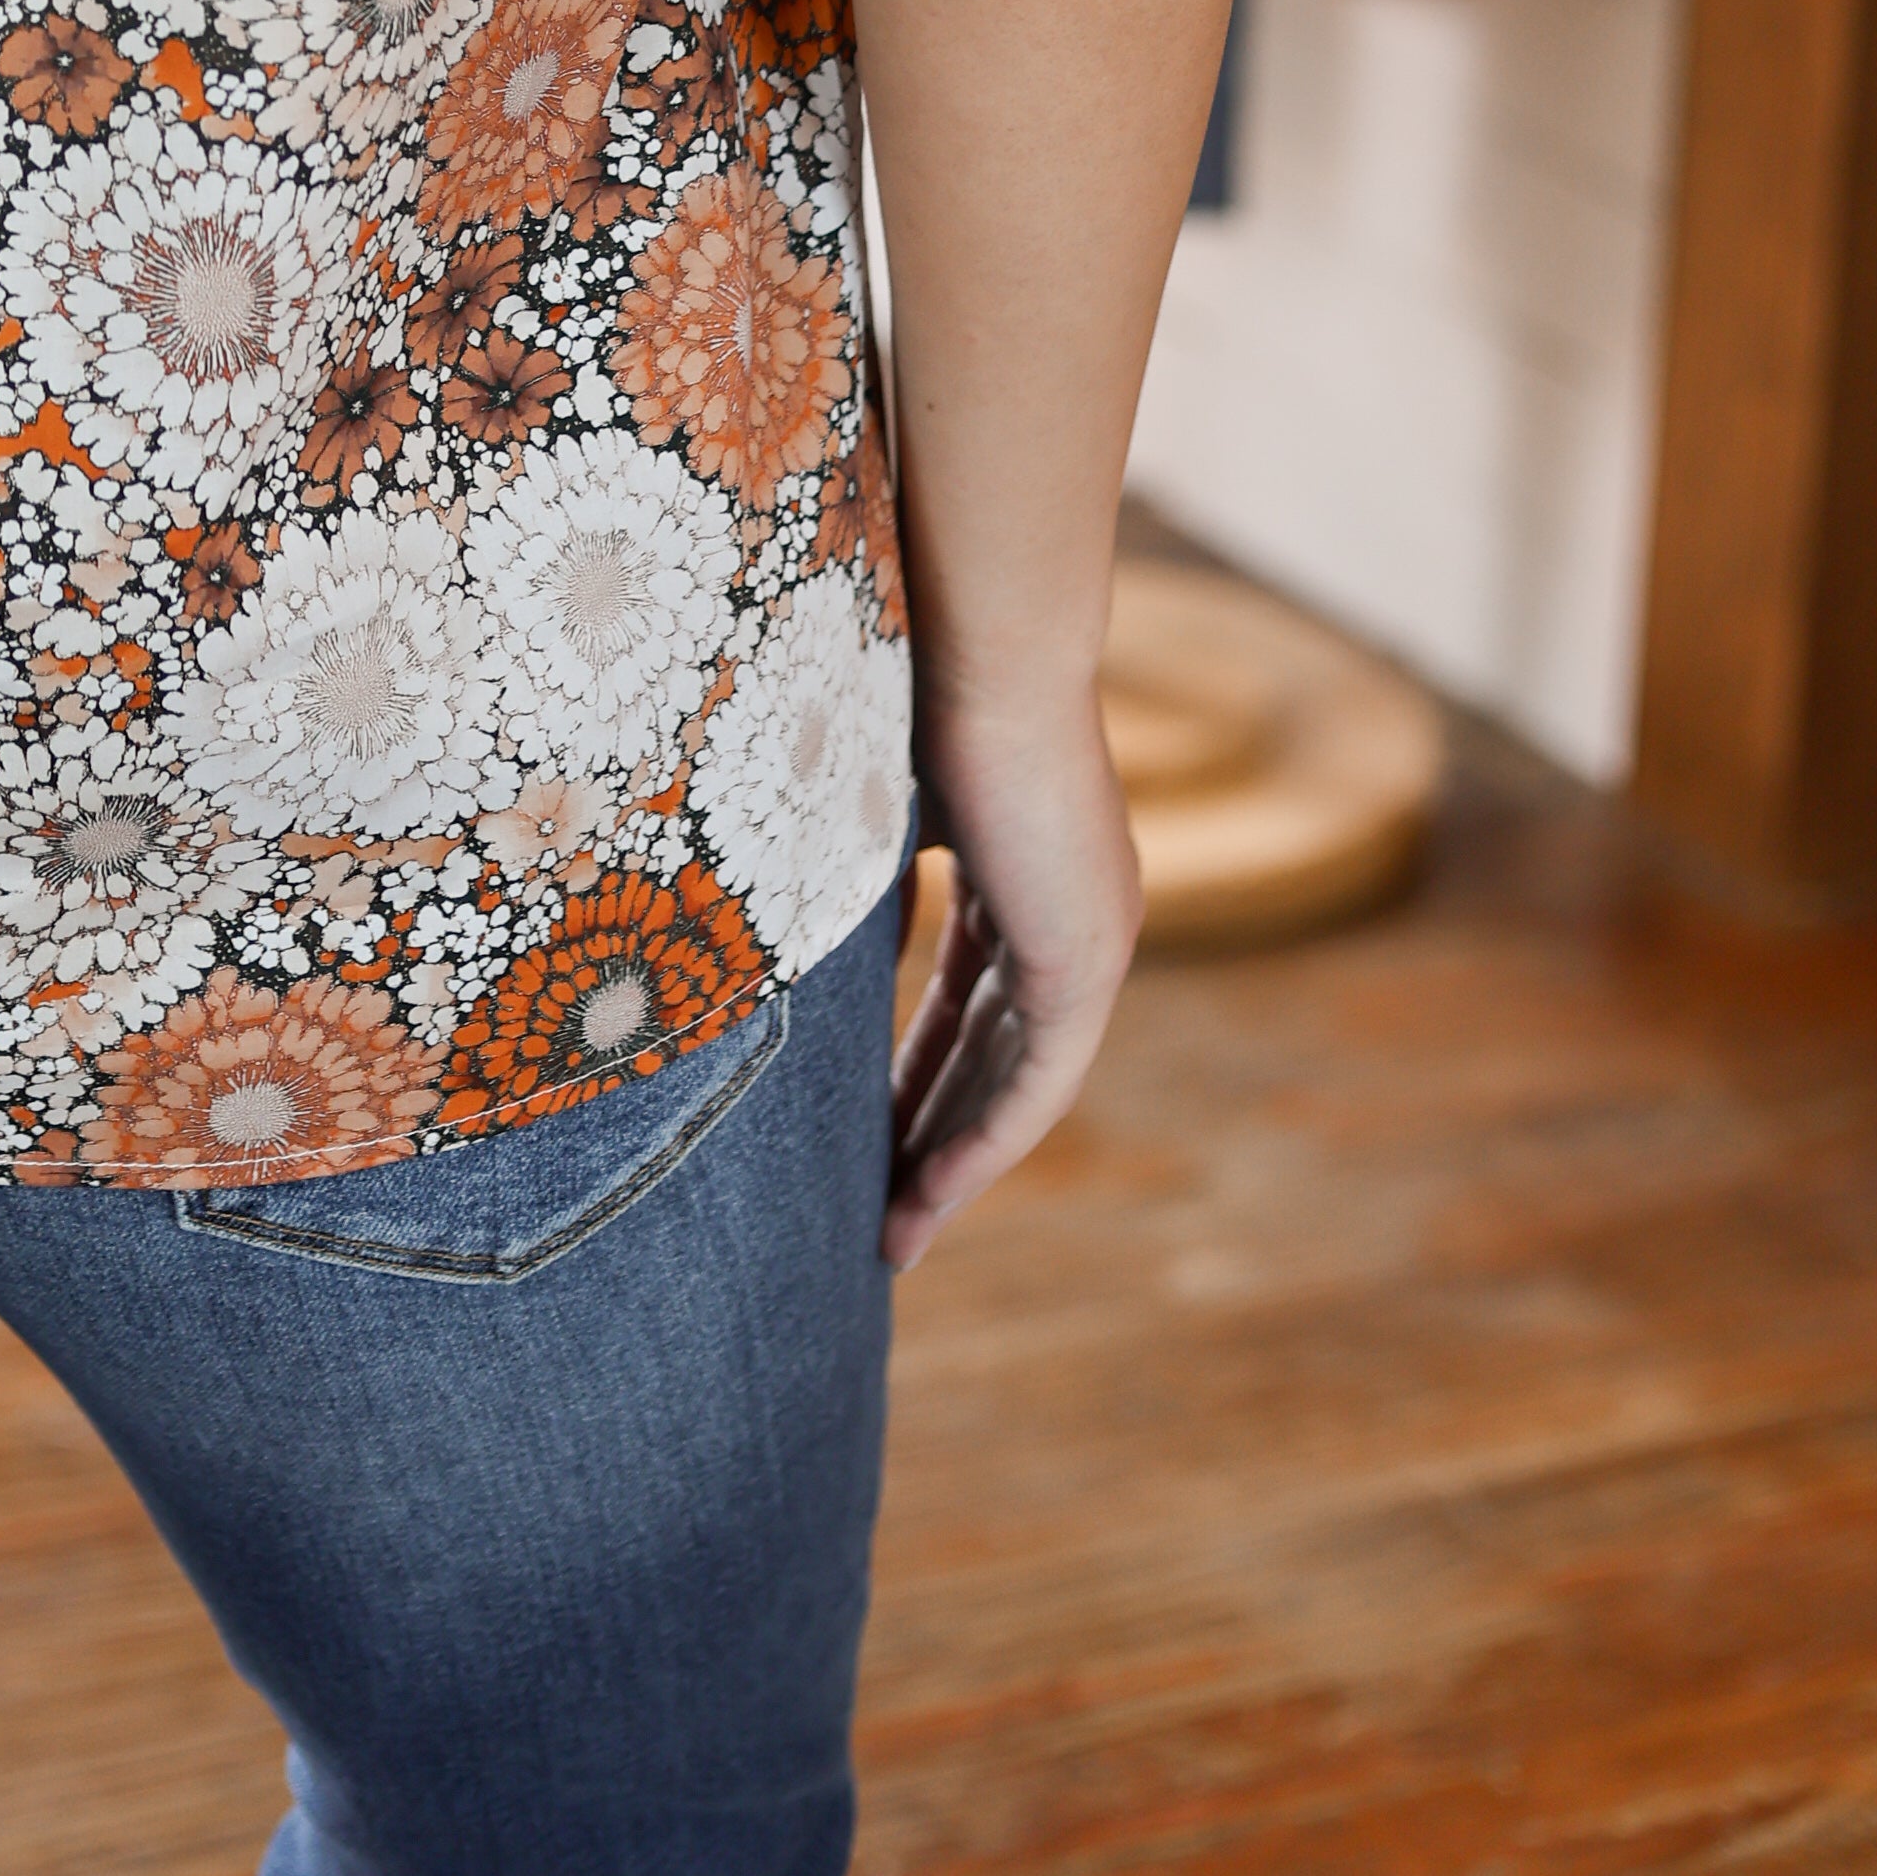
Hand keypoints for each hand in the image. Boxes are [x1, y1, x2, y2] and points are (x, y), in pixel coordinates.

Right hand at [883, 665, 1143, 1271]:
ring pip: (1016, 1084)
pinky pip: (1037, 1081)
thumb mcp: (864, 802)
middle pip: (992, 1058)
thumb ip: (847, 877)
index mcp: (1021, 872)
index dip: (913, 1074)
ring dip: (955, 1163)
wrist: (979, 638)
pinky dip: (983, 1141)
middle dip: (931, 1140)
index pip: (966, 1003)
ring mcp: (1091, 937)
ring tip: (895, 1237)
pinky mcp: (1091, 956)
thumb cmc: (908, 685)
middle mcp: (1070, 913)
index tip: (860, 1136)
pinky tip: (930, 1195)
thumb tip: (785, 943)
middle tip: (875, 1216)